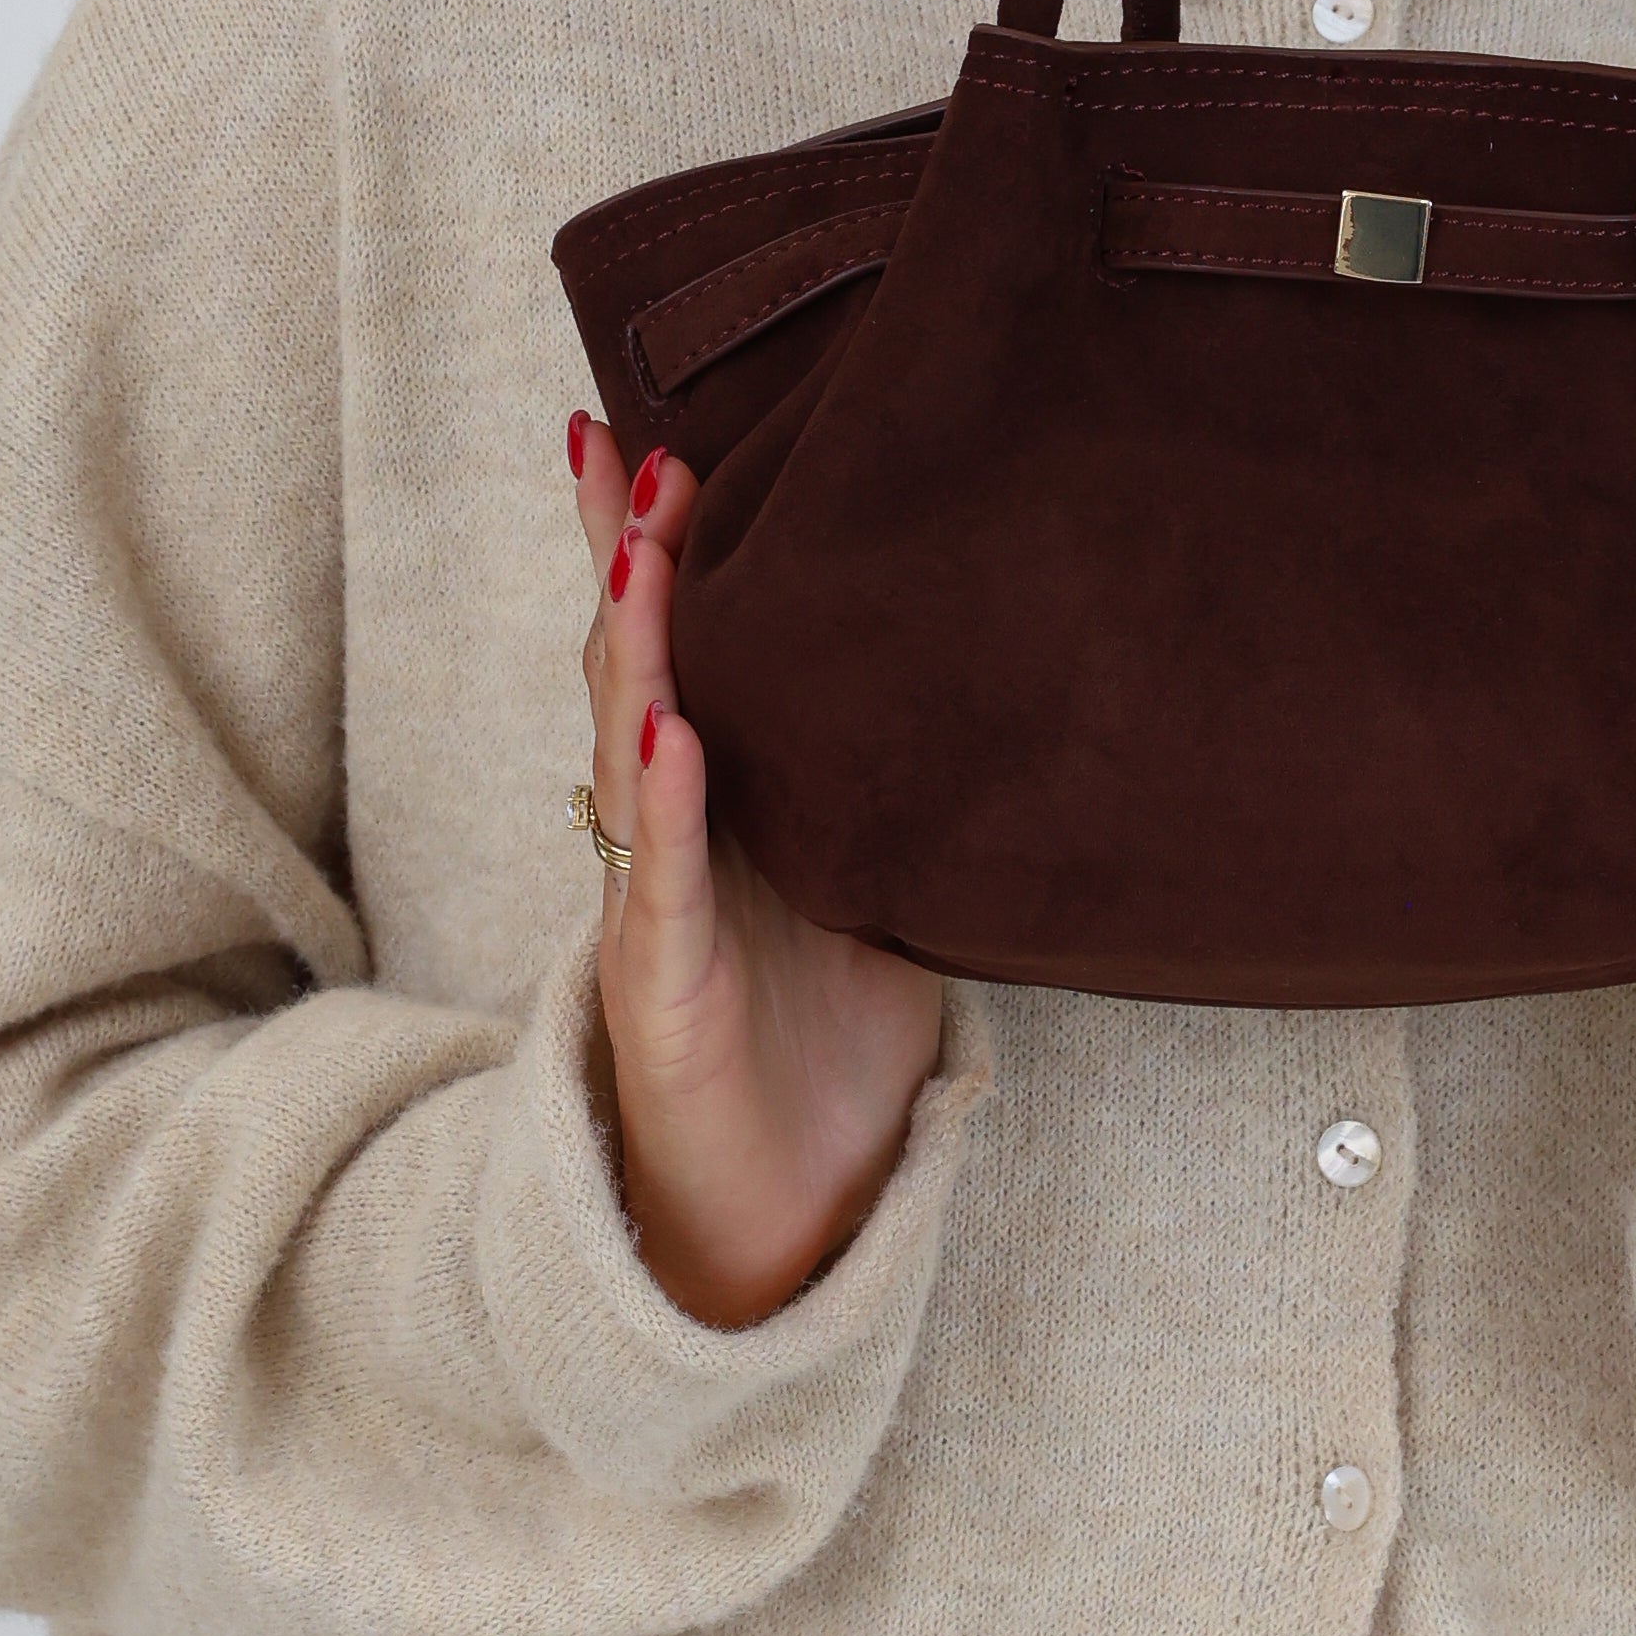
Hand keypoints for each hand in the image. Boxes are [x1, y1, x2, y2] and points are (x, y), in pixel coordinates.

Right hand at [570, 419, 946, 1326]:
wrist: (788, 1207)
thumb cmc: (827, 1038)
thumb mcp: (874, 880)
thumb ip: (896, 783)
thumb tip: (1014, 669)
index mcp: (715, 798)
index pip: (671, 646)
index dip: (640, 543)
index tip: (633, 428)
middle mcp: (666, 833)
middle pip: (627, 668)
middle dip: (621, 556)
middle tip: (629, 448)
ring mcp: (655, 905)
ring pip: (627, 754)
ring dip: (634, 648)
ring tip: (642, 548)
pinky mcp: (666, 991)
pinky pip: (663, 886)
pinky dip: (668, 805)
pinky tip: (674, 735)